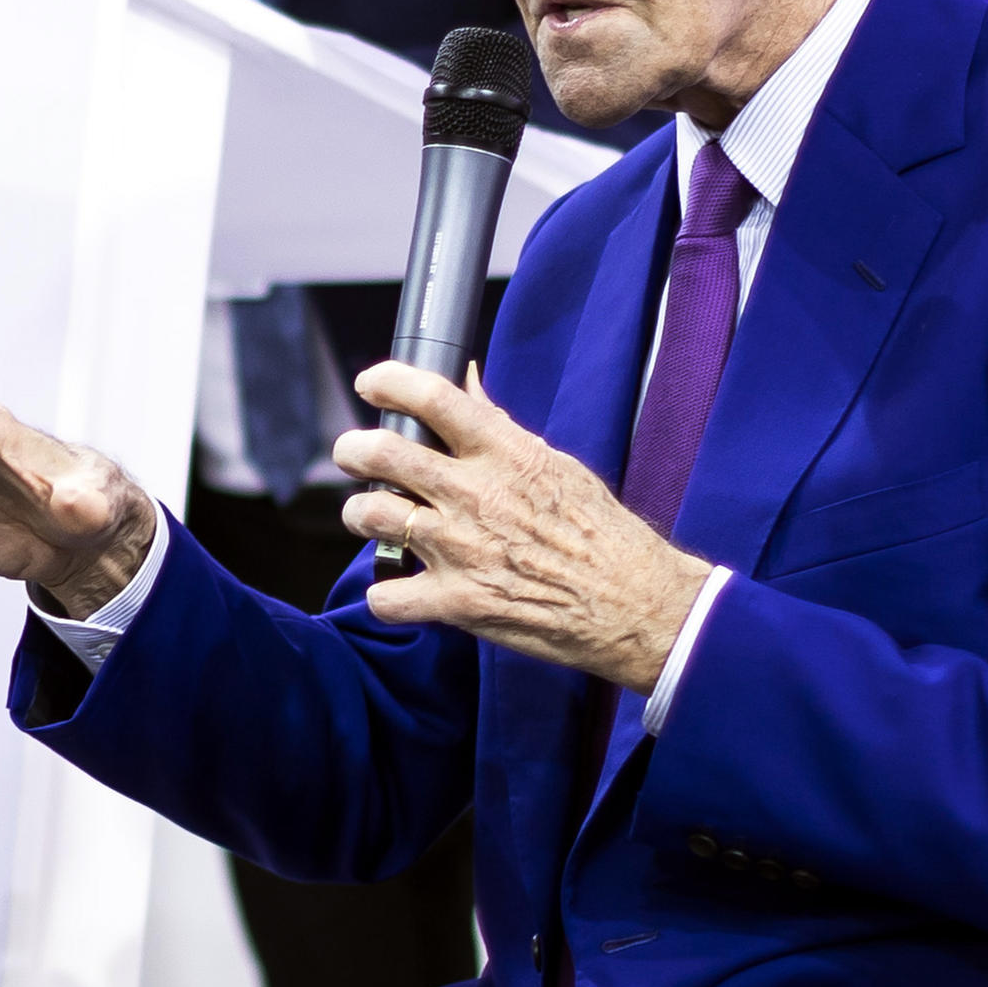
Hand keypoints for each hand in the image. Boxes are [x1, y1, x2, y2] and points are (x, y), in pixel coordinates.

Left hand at [332, 361, 708, 685]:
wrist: (633, 605)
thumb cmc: (601, 533)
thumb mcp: (557, 466)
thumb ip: (502, 428)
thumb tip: (466, 382)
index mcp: (504, 454)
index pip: (431, 396)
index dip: (388, 381)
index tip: (371, 385)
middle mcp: (475, 495)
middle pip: (381, 452)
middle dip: (353, 450)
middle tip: (353, 455)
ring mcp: (460, 549)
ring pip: (370, 515)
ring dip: (361, 515)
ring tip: (372, 518)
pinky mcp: (458, 603)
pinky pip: (385, 596)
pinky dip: (385, 594)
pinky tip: (400, 589)